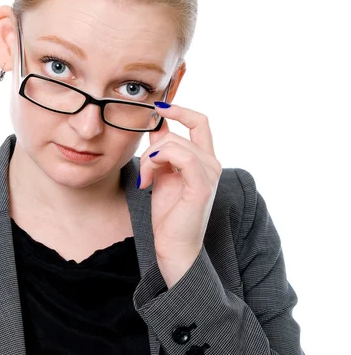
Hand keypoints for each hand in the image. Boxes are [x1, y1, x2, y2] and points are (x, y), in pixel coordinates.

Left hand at [139, 102, 221, 287]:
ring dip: (151, 158)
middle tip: (143, 170)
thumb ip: (162, 151)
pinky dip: (158, 161)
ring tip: (144, 180)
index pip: (200, 122)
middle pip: (180, 134)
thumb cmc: (169, 215)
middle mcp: (212, 163)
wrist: (174, 246)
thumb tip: (156, 125)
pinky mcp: (202, 186)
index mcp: (204, 159)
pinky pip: (182, 157)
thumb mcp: (162, 175)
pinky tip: (148, 179)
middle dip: (153, 146)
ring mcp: (209, 174)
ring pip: (175, 144)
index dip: (180, 110)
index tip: (158, 108)